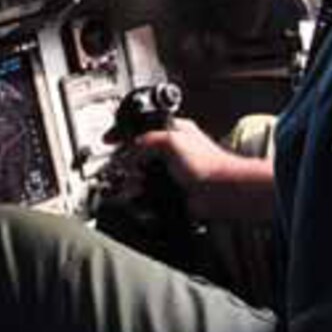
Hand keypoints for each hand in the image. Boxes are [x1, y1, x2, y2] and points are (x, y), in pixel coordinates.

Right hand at [109, 122, 275, 222]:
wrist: (221, 193)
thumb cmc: (207, 164)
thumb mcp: (171, 140)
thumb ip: (146, 141)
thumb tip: (130, 152)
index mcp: (174, 132)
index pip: (143, 130)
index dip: (125, 135)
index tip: (110, 141)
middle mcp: (173, 152)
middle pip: (138, 157)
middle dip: (128, 165)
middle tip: (125, 170)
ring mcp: (172, 174)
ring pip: (141, 179)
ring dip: (134, 185)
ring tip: (136, 188)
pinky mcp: (171, 193)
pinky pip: (149, 197)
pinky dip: (143, 201)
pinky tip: (142, 201)